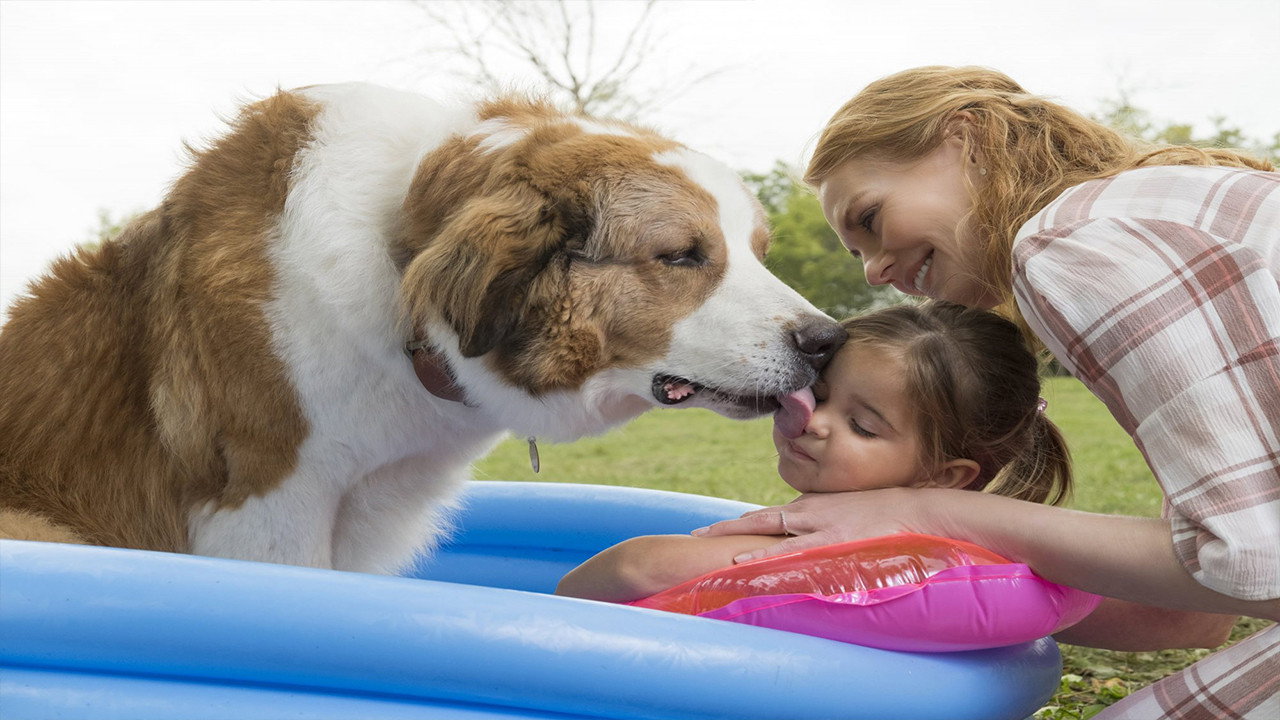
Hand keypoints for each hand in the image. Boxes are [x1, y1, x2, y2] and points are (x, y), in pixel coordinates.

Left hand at [693, 488, 928, 562]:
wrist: (917, 509)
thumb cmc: (888, 516)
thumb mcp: (851, 517)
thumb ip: (829, 528)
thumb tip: (817, 543)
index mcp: (813, 508)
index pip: (769, 516)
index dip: (742, 523)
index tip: (715, 531)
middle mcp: (810, 512)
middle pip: (758, 519)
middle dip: (726, 527)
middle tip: (695, 535)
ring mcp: (819, 526)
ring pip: (767, 532)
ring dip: (736, 541)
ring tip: (706, 546)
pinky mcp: (832, 541)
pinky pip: (791, 553)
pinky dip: (765, 558)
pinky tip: (743, 565)